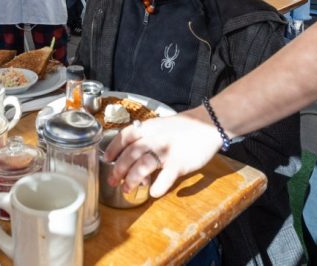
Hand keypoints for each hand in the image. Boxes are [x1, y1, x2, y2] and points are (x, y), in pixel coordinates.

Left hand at [104, 108, 221, 197]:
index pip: (125, 136)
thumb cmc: (185, 128)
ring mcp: (167, 150)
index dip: (113, 148)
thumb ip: (147, 139)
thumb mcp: (162, 126)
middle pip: (130, 154)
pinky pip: (165, 177)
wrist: (209, 124)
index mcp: (149, 127)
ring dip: (132, 179)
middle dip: (119, 169)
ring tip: (128, 190)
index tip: (106, 159)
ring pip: (143, 165)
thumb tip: (134, 161)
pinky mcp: (180, 163)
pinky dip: (157, 187)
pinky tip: (153, 192)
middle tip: (113, 181)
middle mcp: (155, 138)